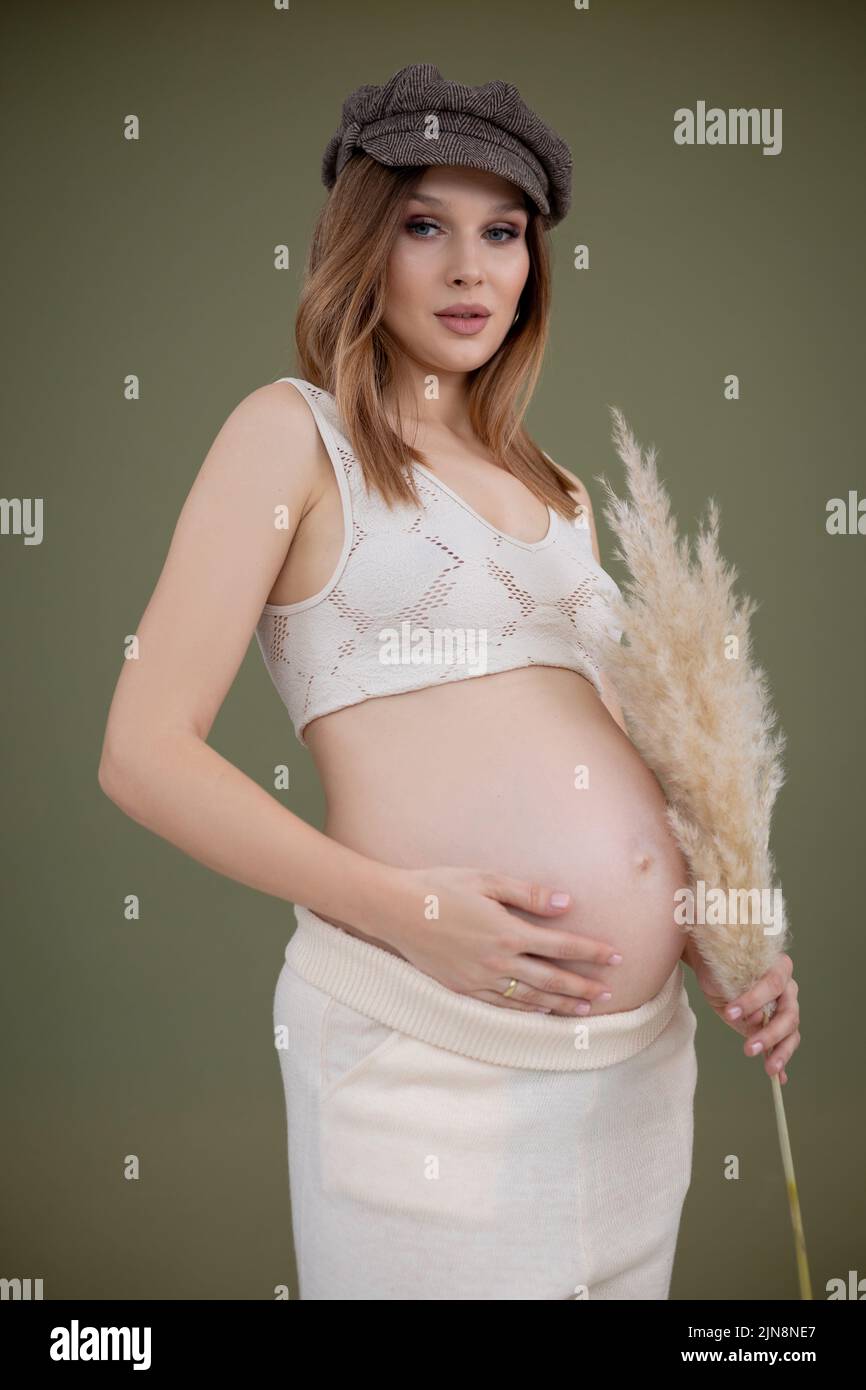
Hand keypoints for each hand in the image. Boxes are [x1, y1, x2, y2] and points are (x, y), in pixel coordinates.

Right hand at [380, 864, 622, 1015]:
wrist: (396, 911)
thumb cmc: (441, 888)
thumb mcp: (487, 880)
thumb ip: (529, 894)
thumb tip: (566, 904)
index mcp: (507, 932)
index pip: (561, 946)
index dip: (591, 952)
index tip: (616, 956)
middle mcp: (498, 961)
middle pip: (551, 979)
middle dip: (583, 987)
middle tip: (608, 994)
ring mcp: (480, 979)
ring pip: (529, 998)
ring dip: (560, 1005)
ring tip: (584, 1011)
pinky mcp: (463, 989)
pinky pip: (502, 1005)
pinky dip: (526, 1010)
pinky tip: (540, 1011)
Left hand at [686, 941, 799, 1083]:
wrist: (716, 968)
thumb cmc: (722, 967)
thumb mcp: (725, 976)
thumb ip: (740, 992)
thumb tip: (757, 1018)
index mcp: (778, 967)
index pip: (773, 984)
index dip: (753, 1000)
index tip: (729, 1013)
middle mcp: (788, 988)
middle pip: (789, 1014)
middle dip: (770, 1034)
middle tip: (748, 1049)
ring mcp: (786, 1009)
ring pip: (791, 1032)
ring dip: (780, 1051)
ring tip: (769, 1069)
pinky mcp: (777, 1026)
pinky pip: (784, 1044)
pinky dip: (781, 1059)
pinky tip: (780, 1078)